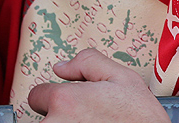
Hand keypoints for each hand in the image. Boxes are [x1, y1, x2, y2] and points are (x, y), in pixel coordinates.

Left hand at [27, 49, 169, 122]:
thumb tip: (61, 67)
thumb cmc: (141, 121)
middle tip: (90, 118)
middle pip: (43, 117)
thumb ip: (87, 62)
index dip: (58, 97)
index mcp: (65, 100)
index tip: (73, 104)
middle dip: (61, 115)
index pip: (37, 95)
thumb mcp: (123, 78)